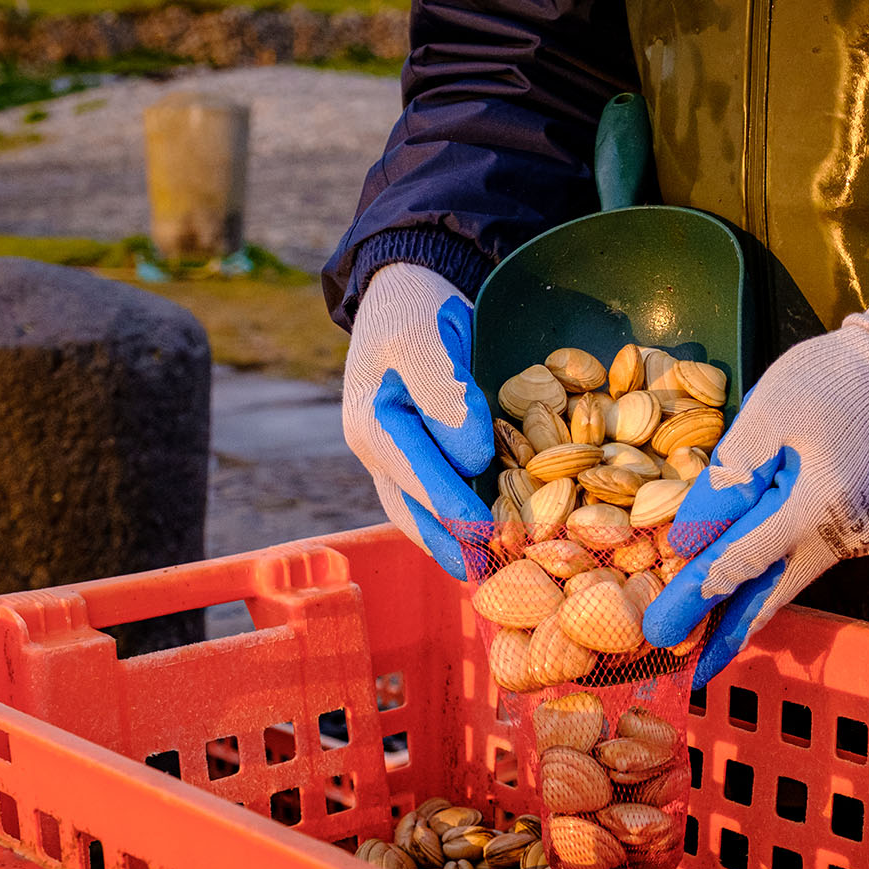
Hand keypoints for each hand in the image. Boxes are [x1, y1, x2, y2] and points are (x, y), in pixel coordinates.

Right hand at [342, 263, 493, 578]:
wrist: (403, 290)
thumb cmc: (417, 312)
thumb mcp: (430, 339)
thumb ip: (447, 396)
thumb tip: (472, 459)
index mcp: (374, 424)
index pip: (420, 479)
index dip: (460, 512)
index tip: (496, 537)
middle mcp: (373, 450)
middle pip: (412, 511)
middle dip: (453, 547)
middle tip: (494, 579)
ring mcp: (385, 456)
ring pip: (414, 514)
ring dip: (449, 547)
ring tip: (485, 576)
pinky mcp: (405, 455)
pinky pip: (423, 500)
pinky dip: (448, 524)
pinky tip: (476, 543)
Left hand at [641, 306, 868, 684]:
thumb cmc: (830, 379)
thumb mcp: (766, 413)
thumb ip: (727, 480)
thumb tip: (688, 543)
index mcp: (818, 504)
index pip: (741, 562)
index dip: (697, 595)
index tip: (661, 630)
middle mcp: (845, 535)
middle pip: (773, 594)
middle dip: (730, 633)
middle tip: (693, 673)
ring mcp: (864, 538)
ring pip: (795, 579)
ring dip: (753, 604)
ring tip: (714, 641)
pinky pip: (814, 558)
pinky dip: (781, 570)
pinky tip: (753, 583)